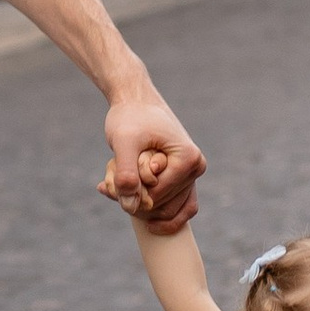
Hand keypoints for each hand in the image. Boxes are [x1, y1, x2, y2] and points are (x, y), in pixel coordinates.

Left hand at [101, 87, 203, 232]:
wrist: (135, 101)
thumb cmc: (130, 117)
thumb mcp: (123, 142)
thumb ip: (126, 173)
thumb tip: (131, 207)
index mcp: (189, 160)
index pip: (155, 197)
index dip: (130, 190)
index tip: (114, 169)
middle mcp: (195, 169)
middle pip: (159, 206)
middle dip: (131, 194)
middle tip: (113, 170)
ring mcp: (191, 175)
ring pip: (160, 209)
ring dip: (135, 197)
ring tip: (119, 173)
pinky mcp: (183, 179)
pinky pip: (171, 208)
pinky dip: (144, 203)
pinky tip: (122, 190)